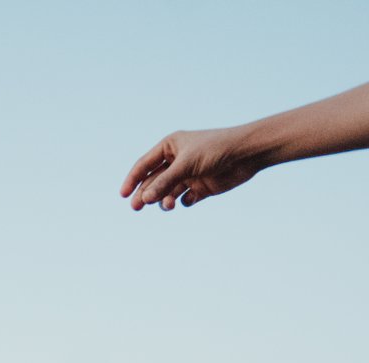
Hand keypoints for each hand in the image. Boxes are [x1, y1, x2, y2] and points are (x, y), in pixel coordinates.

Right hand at [120, 128, 262, 211]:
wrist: (245, 154)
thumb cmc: (215, 150)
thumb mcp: (186, 165)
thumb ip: (165, 182)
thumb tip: (145, 198)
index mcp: (170, 147)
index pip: (144, 165)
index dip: (133, 179)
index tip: (123, 195)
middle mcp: (177, 160)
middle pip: (154, 181)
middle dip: (145, 194)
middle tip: (136, 208)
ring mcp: (189, 175)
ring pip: (168, 192)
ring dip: (164, 200)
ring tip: (168, 205)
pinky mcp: (201, 187)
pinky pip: (185, 198)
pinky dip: (182, 202)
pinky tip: (187, 200)